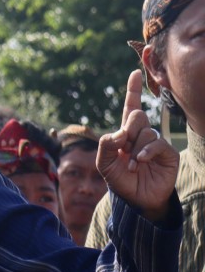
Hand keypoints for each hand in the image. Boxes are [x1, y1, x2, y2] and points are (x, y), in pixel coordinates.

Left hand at [98, 69, 178, 222]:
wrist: (135, 198)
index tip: (135, 73)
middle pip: (136, 115)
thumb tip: (119, 133)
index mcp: (126, 132)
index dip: (133, 90)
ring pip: (146, 131)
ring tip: (131, 164)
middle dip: (127, 130)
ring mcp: (155, 142)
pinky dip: (145, 152)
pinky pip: (157, 143)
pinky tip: (140, 162)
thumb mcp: (103, 163)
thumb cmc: (119, 179)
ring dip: (134, 149)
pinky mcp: (167, 152)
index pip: (130, 106)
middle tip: (123, 149)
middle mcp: (142, 134)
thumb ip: (105, 145)